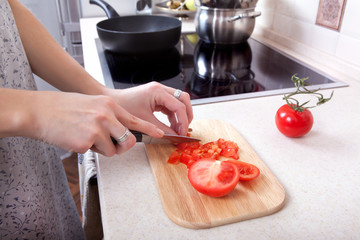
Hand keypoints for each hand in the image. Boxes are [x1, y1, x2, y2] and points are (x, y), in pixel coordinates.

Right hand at [26, 91, 163, 155]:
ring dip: (102, 149)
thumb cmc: (63, 108)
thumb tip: (121, 131)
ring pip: (113, 150)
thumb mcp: (91, 105)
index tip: (160, 134)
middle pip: (128, 140)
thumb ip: (109, 116)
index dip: (149, 129)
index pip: (134, 120)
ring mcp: (98, 127)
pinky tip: (76, 139)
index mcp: (108, 105)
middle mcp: (106, 115)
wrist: (39, 110)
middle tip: (107, 143)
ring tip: (85, 137)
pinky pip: (97, 153)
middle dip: (121, 146)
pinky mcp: (87, 139)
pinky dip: (88, 150)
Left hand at [105, 82, 193, 135]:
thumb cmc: (123, 107)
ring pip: (179, 101)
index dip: (183, 121)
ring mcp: (159, 92)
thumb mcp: (143, 121)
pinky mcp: (156, 97)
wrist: (111, 103)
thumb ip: (161, 129)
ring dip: (181, 116)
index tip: (182, 133)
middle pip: (183, 99)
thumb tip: (174, 136)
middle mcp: (160, 89)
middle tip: (184, 129)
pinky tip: (171, 126)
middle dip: (186, 115)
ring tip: (178, 129)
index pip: (179, 106)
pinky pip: (171, 105)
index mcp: (157, 91)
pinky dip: (173, 115)